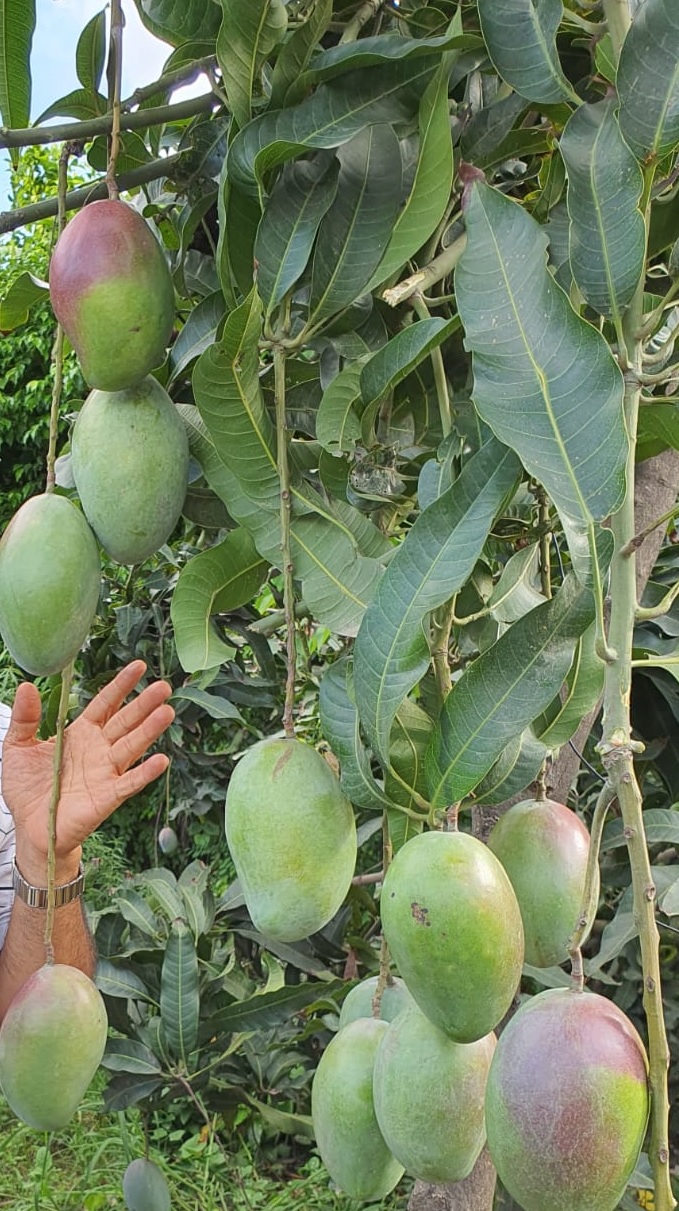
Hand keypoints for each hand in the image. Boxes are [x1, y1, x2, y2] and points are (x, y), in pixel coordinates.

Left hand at [1, 661, 173, 883]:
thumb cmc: (27, 789)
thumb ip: (25, 718)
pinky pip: (129, 783)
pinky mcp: (107, 797)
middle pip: (125, 721)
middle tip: (164, 686)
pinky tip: (161, 761)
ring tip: (167, 712)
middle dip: (144, 703)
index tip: (139, 666)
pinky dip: (145, 773)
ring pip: (132, 746)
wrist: (30, 828)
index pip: (105, 703)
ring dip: (150, 730)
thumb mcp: (18, 748)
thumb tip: (27, 686)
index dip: (121, 685)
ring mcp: (106, 772)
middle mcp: (98, 749)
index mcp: (81, 733)